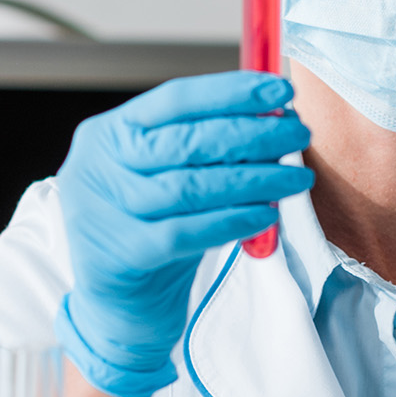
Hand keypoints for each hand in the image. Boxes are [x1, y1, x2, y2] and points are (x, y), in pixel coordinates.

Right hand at [58, 72, 313, 396]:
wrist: (118, 306)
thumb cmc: (152, 228)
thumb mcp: (167, 175)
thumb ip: (205, 146)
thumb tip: (272, 115)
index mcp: (109, 133)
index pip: (175, 99)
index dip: (232, 92)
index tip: (280, 90)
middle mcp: (97, 166)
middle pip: (187, 141)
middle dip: (252, 134)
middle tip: (298, 134)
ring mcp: (103, 211)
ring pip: (191, 186)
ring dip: (254, 179)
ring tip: (296, 177)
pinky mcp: (121, 255)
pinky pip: (188, 231)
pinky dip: (233, 220)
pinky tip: (267, 215)